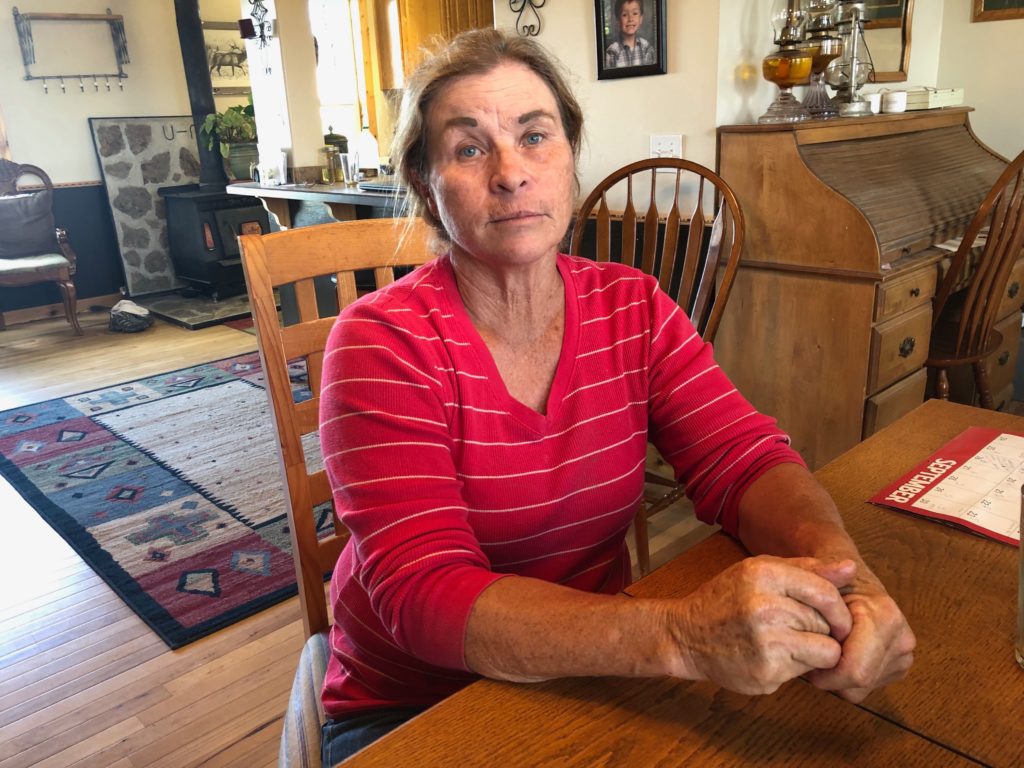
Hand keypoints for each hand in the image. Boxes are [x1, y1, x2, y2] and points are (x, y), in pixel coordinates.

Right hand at [668, 556, 855, 694]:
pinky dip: (798, 668)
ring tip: (790, 644)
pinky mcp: (767, 672)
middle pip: (827, 623)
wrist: (686, 636)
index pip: (825, 593)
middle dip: (822, 630)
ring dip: (815, 650)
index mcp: (763, 574)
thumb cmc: (726, 600)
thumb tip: (851, 569)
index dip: (839, 609)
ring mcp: (765, 642)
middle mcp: (764, 606)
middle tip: (799, 630)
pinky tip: (774, 657)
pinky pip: (807, 672)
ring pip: (826, 651)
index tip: (836, 618)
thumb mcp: (760, 572)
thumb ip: (807, 569)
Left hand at [804, 580, 915, 702]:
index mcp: (886, 617)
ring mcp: (903, 655)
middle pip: (859, 682)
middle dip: (828, 675)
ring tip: (822, 649)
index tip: (805, 654)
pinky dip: (845, 679)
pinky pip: (865, 689)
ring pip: (860, 689)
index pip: (856, 670)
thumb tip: (848, 567)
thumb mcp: (819, 572)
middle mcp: (902, 639)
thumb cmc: (829, 577)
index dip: (824, 670)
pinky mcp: (898, 666)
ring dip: (836, 677)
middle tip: (808, 654)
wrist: (849, 577)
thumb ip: (826, 572)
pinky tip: (836, 655)